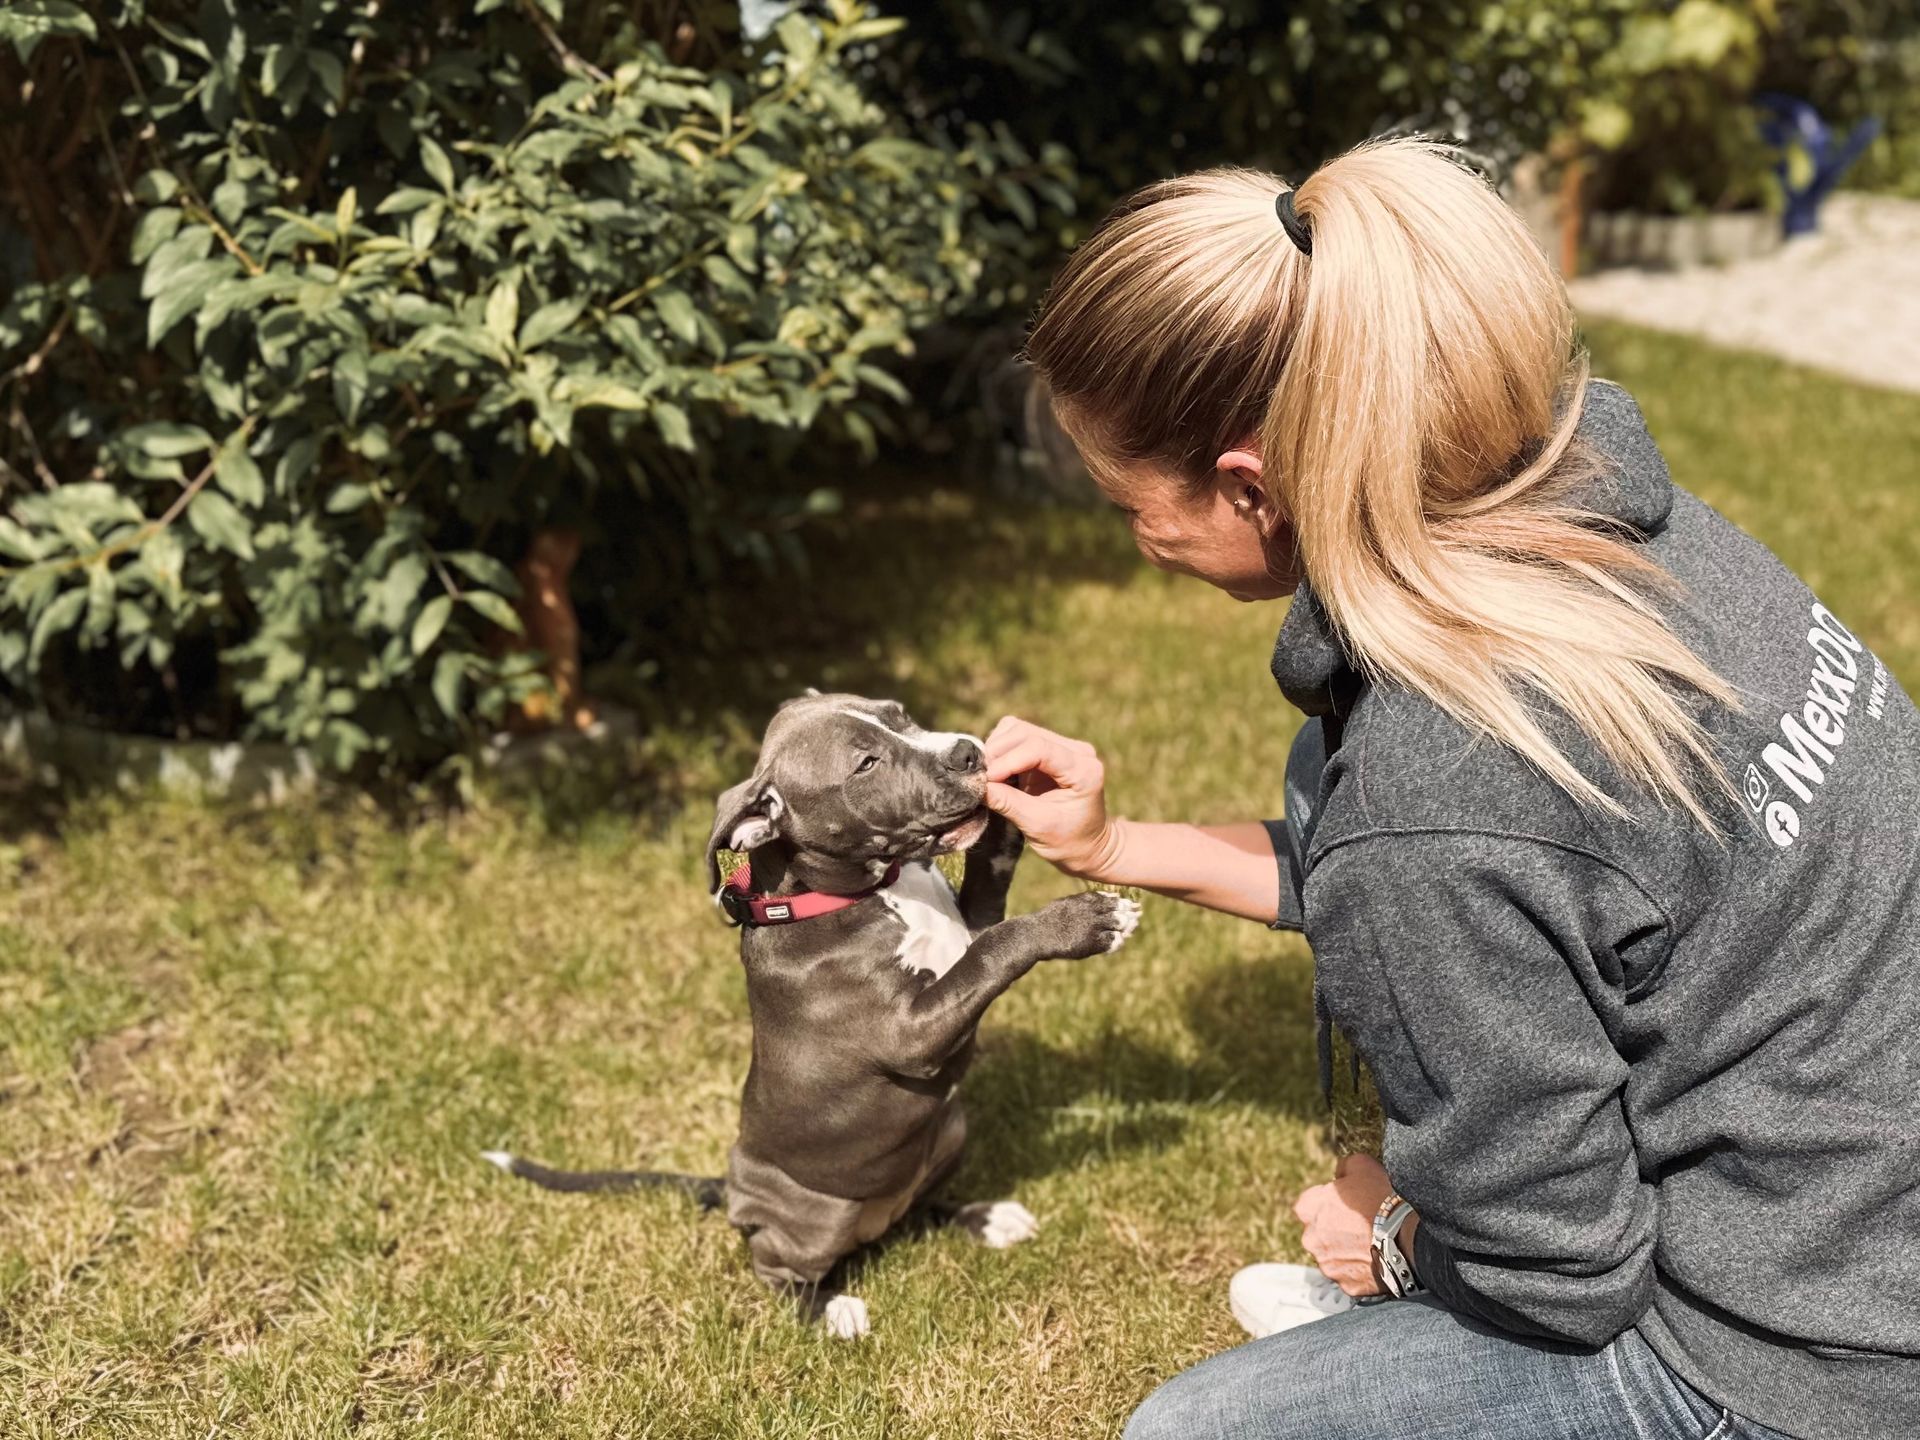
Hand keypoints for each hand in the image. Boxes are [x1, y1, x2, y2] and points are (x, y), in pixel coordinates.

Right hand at [983, 717, 1118, 878]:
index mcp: (1083, 770)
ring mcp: (1062, 746)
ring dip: (996, 750)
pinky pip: (1017, 738)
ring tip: (987, 777)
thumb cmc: (1068, 841)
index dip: (1008, 760)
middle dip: (997, 753)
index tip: (986, 779)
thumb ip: (1007, 803)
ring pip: (1017, 730)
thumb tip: (975, 785)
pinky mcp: (1048, 749)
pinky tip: (996, 773)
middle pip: (1025, 733)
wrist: (1087, 846)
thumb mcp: (1037, 826)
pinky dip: (1000, 752)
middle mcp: (1076, 750)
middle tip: (980, 778)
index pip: (1039, 748)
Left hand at [1293, 1154, 1405, 1297]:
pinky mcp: (1346, 1285)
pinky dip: (1361, 1269)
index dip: (1330, 1201)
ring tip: (1373, 1241)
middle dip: (1336, 1228)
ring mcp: (1328, 1265)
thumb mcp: (1361, 1165)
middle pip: (1320, 1232)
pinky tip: (1378, 1257)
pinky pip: (1351, 1275)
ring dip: (1347, 1250)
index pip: (1311, 1203)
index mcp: (1308, 1208)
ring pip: (1334, 1255)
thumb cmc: (1381, 1200)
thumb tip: (1340, 1172)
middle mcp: (1310, 1239)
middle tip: (1362, 1223)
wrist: (1407, 1238)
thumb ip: (1343, 1167)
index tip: (1348, 1202)